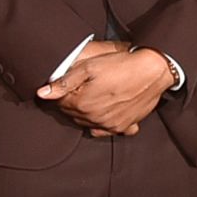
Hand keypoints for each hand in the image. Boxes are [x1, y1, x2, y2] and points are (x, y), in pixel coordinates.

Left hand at [36, 47, 172, 135]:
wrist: (154, 71)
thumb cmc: (122, 66)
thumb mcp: (90, 67)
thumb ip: (64, 81)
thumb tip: (42, 93)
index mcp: (83, 105)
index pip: (61, 103)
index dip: (62, 92)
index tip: (67, 83)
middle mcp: (95, 119)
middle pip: (73, 115)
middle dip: (73, 103)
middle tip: (81, 88)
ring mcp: (111, 125)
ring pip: (89, 124)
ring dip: (86, 113)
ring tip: (93, 97)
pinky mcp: (125, 126)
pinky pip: (109, 131)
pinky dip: (105, 124)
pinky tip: (108, 113)